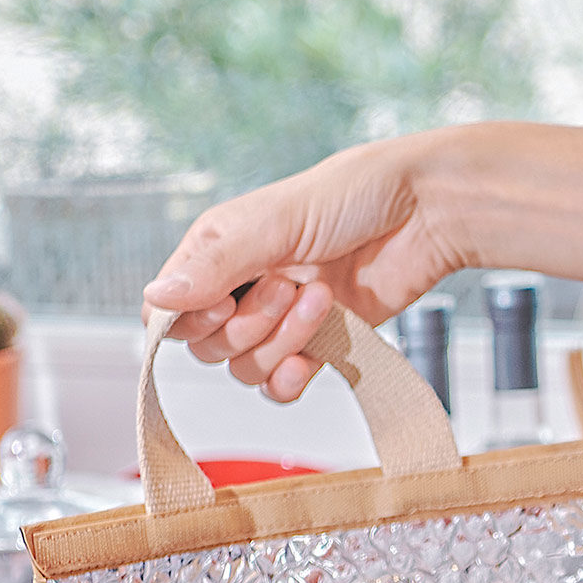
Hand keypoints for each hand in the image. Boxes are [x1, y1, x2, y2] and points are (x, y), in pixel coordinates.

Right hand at [140, 133, 466, 400]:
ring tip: (322, 299)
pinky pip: (282, 386)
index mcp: (219, 252)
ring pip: (246, 367)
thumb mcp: (274, 221)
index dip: (188, 320)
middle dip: (250, 325)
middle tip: (289, 285)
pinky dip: (290, 381)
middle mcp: (244, 288)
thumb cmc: (353, 196)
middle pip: (209, 346)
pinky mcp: (321, 344)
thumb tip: (157, 298)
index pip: (169, 311)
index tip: (220, 304)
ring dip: (282, 342)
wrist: (425, 215)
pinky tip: (309, 361)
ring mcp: (282, 319)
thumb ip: (216, 264)